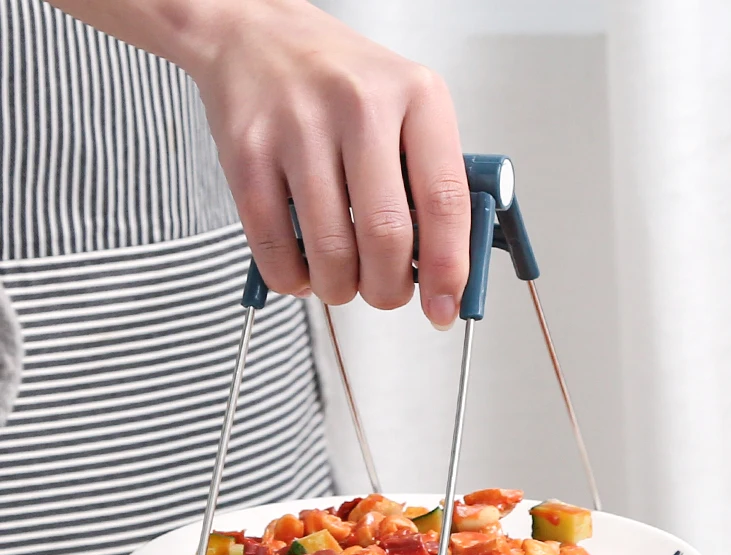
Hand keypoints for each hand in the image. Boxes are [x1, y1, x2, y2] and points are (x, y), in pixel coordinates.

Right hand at [188, 0, 470, 328]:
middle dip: (389, 290)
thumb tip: (442, 269)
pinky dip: (292, 278)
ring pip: (330, 252)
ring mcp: (299, 129)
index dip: (448, 269)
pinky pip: (274, 248)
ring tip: (342, 281)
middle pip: (385, 236)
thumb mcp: (407, 110)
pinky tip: (302, 268)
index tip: (444, 308)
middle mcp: (360, 106)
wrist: (256, 35)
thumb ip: (430, 182)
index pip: (445, 201)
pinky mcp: (248, 154)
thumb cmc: (341, 84)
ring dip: (340, 289)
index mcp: (417, 96)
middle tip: (386, 293)